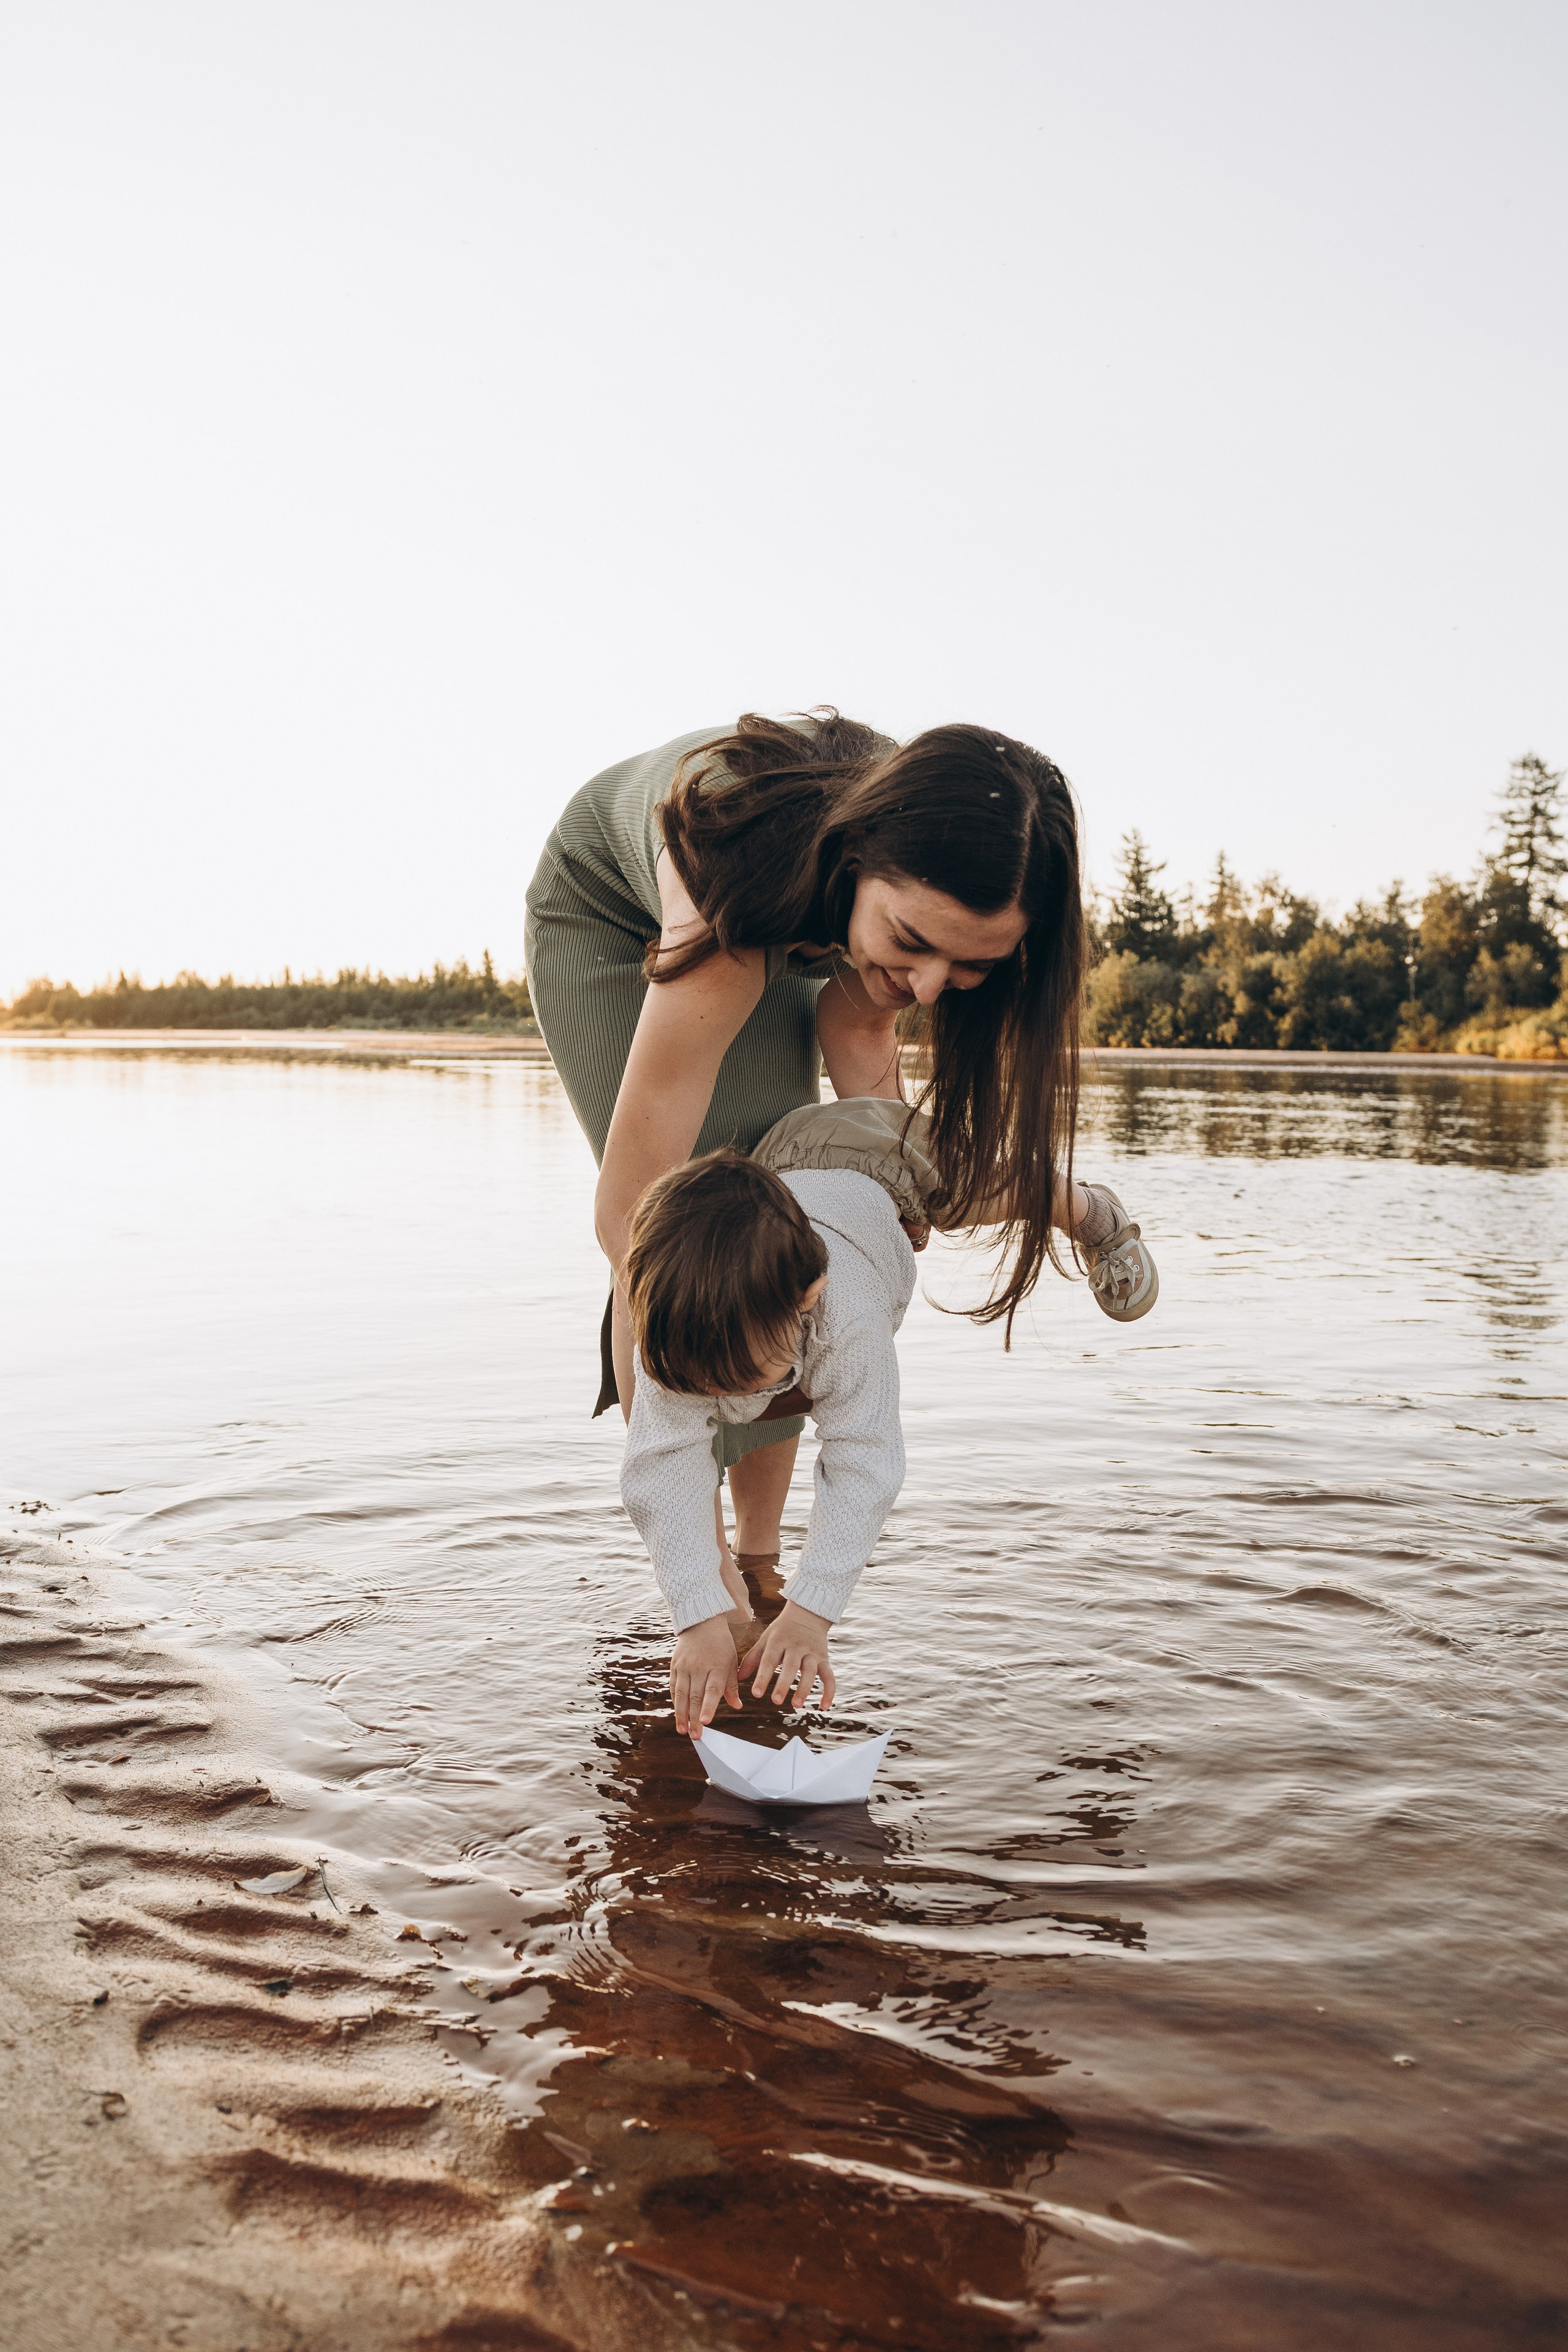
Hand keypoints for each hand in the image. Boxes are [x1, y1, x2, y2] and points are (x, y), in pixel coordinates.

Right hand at [670, 1615, 741, 1738]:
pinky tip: (677, 1714)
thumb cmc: (720, 1645)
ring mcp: (685, 1666)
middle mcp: (699, 1667)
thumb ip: (731, 1685)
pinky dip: (675, 1701)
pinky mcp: (675, 1665)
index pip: (712, 1690)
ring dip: (681, 1714)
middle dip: (694, 1718)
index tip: (705, 1722)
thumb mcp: (731, 1661)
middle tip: (695, 1736)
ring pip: (681, 1694)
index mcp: (717, 1666)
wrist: (701, 1622)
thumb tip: (737, 1705)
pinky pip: (673, 1686)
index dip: (708, 1706)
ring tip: (682, 1730)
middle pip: (695, 1696)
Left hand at [738, 1600, 834, 1712]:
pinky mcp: (824, 1659)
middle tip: (776, 1701)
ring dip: (804, 1688)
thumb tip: (737, 1678)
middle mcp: (796, 1647)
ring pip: (810, 1671)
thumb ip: (752, 1658)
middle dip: (784, 1683)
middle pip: (791, 1666)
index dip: (762, 1677)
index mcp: (778, 1642)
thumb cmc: (782, 1630)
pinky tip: (825, 1706)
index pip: (769, 1660)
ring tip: (796, 1704)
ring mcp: (812, 1653)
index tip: (756, 1694)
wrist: (807, 1614)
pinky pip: (829, 1676)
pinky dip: (829, 1691)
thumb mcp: (765, 1639)